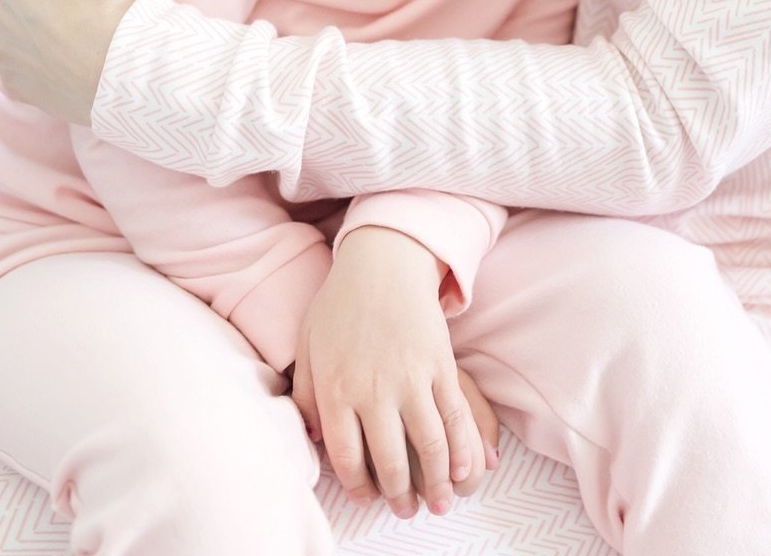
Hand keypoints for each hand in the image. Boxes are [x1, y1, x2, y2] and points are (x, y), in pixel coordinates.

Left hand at [291, 228, 500, 519]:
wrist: (384, 261)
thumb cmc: (341, 303)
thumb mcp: (308, 345)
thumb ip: (304, 394)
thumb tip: (311, 436)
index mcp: (336, 390)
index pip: (347, 458)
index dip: (360, 486)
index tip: (369, 496)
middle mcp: (373, 391)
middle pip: (390, 461)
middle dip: (400, 495)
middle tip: (407, 509)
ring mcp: (411, 378)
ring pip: (429, 446)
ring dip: (437, 482)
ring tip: (439, 501)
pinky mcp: (441, 365)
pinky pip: (455, 417)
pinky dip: (463, 449)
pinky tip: (466, 470)